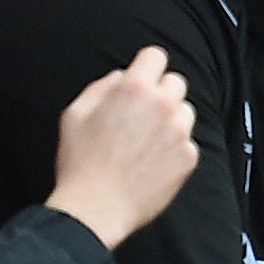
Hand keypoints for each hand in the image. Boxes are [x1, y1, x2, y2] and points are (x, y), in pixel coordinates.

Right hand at [45, 46, 199, 249]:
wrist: (96, 207)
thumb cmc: (80, 162)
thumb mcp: (74, 114)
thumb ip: (100, 88)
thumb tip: (119, 78)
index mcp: (133, 90)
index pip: (155, 56)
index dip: (145, 65)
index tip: (140, 76)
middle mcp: (163, 106)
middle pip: (175, 82)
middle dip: (159, 92)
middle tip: (140, 112)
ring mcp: (180, 133)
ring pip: (185, 111)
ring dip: (170, 118)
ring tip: (146, 139)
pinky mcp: (189, 158)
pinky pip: (187, 142)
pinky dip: (174, 147)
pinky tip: (151, 160)